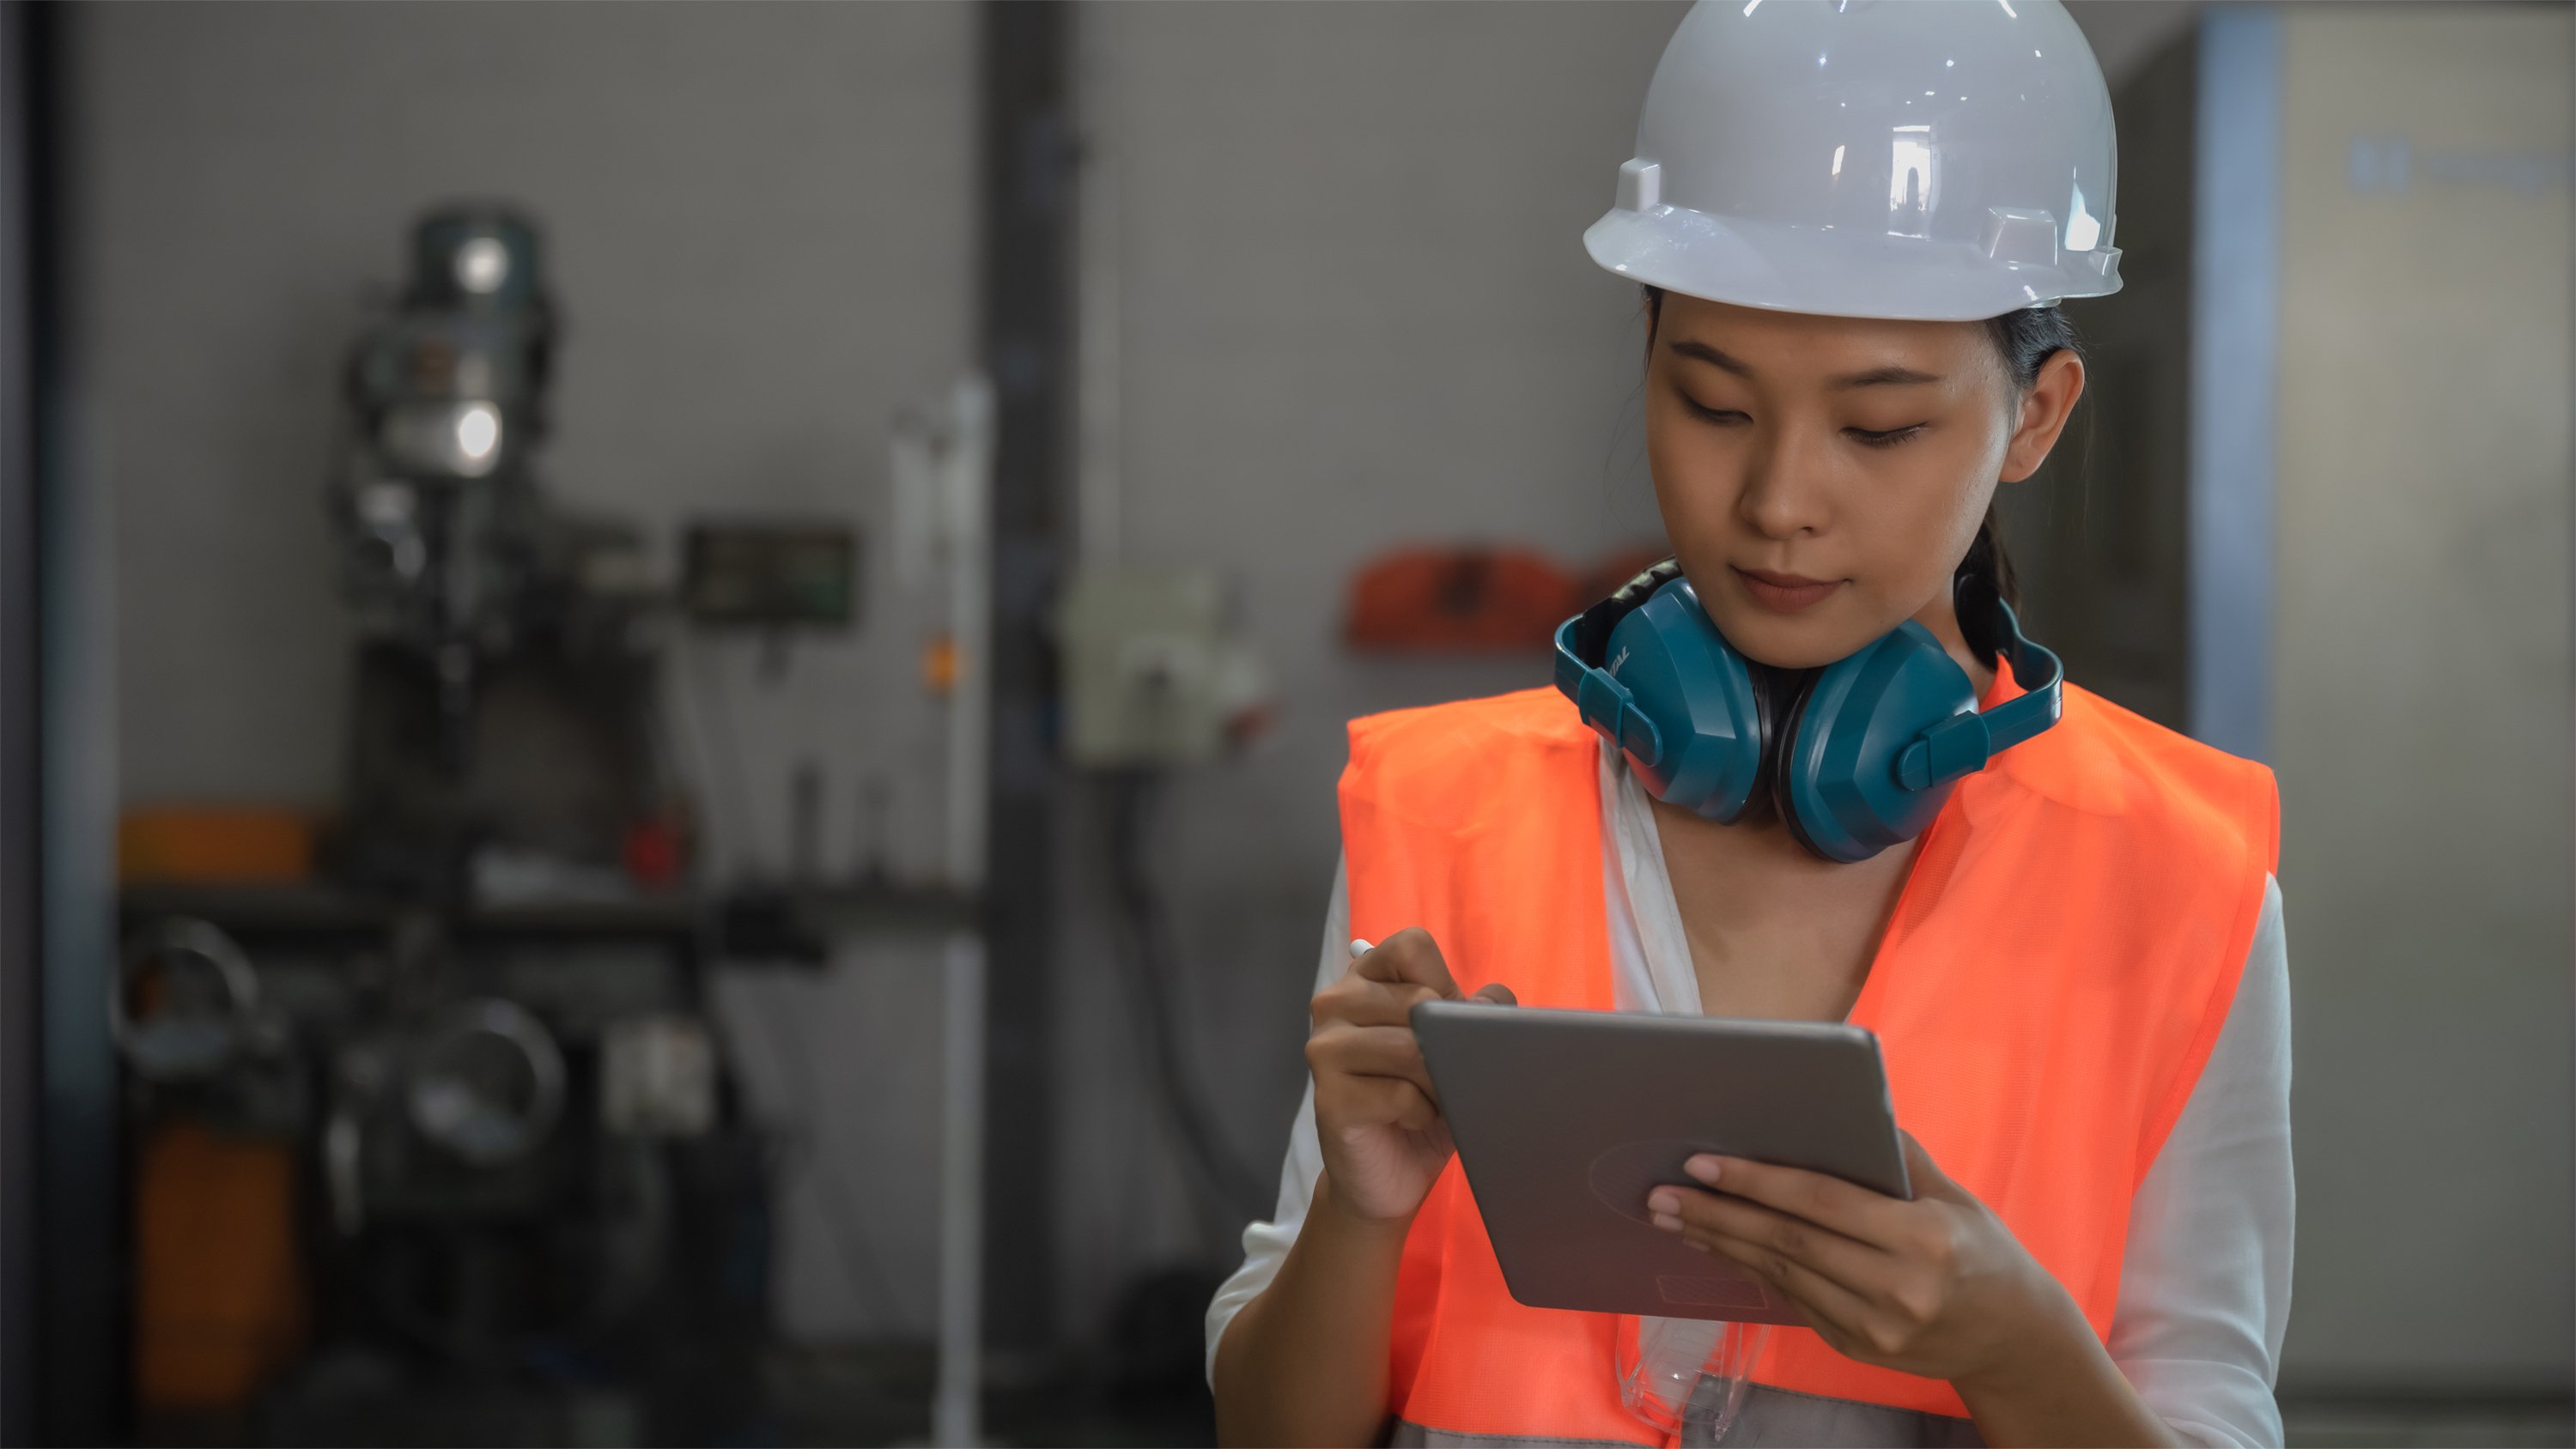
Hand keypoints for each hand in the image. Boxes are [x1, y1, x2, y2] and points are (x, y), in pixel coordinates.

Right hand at [1305, 928, 1514, 1222]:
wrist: (1386, 1177)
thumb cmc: (1423, 1104)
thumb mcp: (1458, 1050)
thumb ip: (1476, 1014)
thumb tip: (1493, 1001)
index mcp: (1363, 980)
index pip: (1411, 946)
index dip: (1444, 985)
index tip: (1446, 1023)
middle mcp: (1333, 1003)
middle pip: (1418, 1000)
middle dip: (1447, 1044)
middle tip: (1442, 1075)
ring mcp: (1324, 1049)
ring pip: (1411, 1048)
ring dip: (1437, 1082)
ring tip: (1428, 1100)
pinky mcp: (1329, 1097)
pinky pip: (1402, 1094)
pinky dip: (1421, 1114)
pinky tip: (1408, 1122)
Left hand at [1644, 1132, 2085, 1390]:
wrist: (2013, 1337)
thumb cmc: (1981, 1251)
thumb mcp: (1952, 1195)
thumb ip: (1896, 1155)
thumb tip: (1842, 1103)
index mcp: (1921, 1240)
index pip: (1819, 1202)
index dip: (1755, 1181)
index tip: (1702, 1162)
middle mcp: (1897, 1289)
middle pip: (1787, 1243)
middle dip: (1717, 1215)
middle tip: (1662, 1195)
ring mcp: (1876, 1327)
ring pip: (1781, 1275)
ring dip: (1722, 1244)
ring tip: (1676, 1218)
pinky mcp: (1858, 1348)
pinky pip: (1793, 1300)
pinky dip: (1752, 1270)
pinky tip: (1721, 1247)